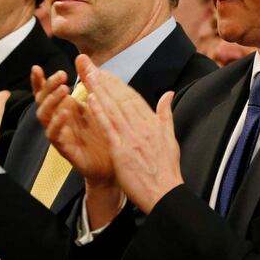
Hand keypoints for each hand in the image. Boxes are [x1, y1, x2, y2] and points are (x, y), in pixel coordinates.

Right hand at [37, 55, 115, 186]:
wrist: (114, 164)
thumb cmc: (105, 132)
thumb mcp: (99, 102)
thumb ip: (89, 82)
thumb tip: (82, 57)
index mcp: (65, 107)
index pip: (46, 92)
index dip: (38, 81)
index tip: (36, 67)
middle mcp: (59, 119)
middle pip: (43, 101)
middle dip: (49, 86)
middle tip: (62, 75)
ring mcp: (60, 134)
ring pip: (45, 116)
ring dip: (52, 101)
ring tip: (63, 90)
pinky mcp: (65, 149)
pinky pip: (54, 135)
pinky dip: (57, 122)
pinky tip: (65, 112)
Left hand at [85, 67, 182, 213]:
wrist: (164, 193)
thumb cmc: (166, 169)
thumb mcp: (170, 138)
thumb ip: (166, 114)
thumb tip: (168, 93)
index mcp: (152, 123)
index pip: (133, 98)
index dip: (118, 84)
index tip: (107, 73)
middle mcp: (142, 126)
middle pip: (121, 99)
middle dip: (106, 82)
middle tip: (92, 67)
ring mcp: (131, 138)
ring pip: (114, 109)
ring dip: (100, 91)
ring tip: (89, 76)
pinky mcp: (121, 150)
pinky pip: (108, 128)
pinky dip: (99, 112)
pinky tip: (90, 100)